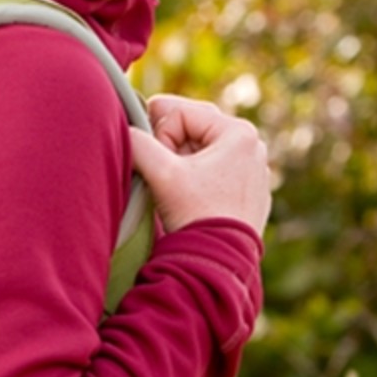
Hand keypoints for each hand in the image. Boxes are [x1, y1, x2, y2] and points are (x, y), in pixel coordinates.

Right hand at [130, 94, 271, 234]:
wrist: (218, 264)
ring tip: (176, 190)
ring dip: (178, 164)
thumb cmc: (196, 216)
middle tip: (163, 176)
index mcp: (240, 132)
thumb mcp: (161, 173)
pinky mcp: (246, 190)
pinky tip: (189, 200)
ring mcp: (251, 169)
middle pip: (190, 128)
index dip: (159, 135)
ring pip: (198, 149)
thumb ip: (137, 142)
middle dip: (168, 148)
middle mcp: (252, 145)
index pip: (179, 112)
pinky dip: (193, 178)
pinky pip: (211, 170)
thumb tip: (124, 129)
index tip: (159, 166)